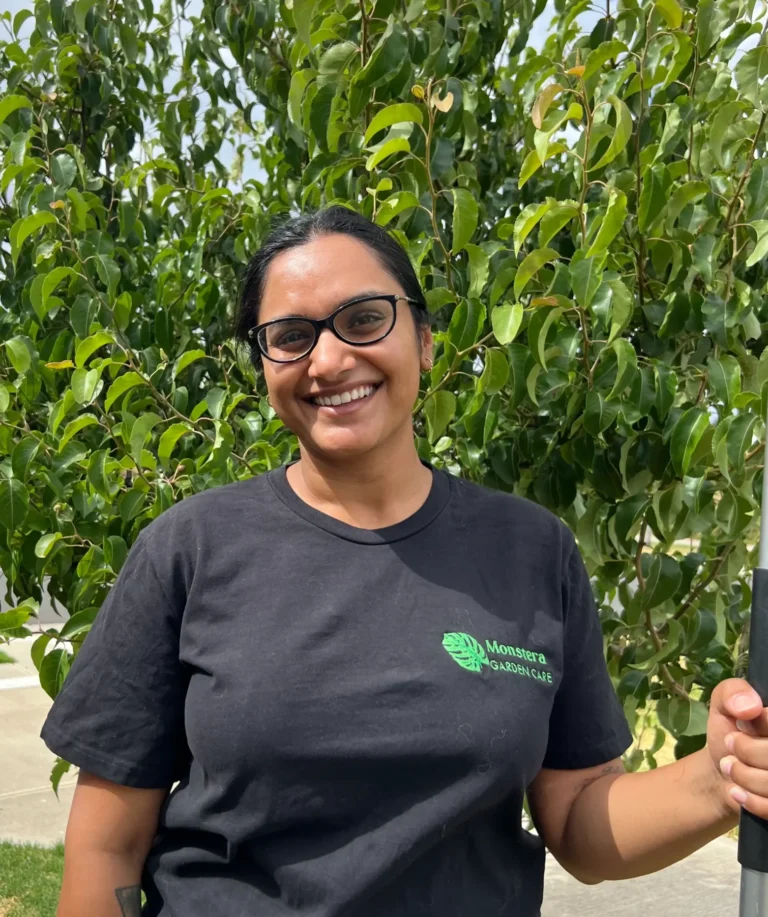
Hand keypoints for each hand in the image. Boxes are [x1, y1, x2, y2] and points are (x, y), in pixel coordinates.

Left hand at [707, 678, 767, 818]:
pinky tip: (737, 790)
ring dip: (743, 775)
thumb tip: (751, 707)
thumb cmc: (731, 731)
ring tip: (731, 767)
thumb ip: (733, 692)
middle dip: (746, 750)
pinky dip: (749, 799)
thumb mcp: (723, 704)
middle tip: (731, 745)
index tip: (742, 724)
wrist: (723, 772)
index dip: (759, 725)